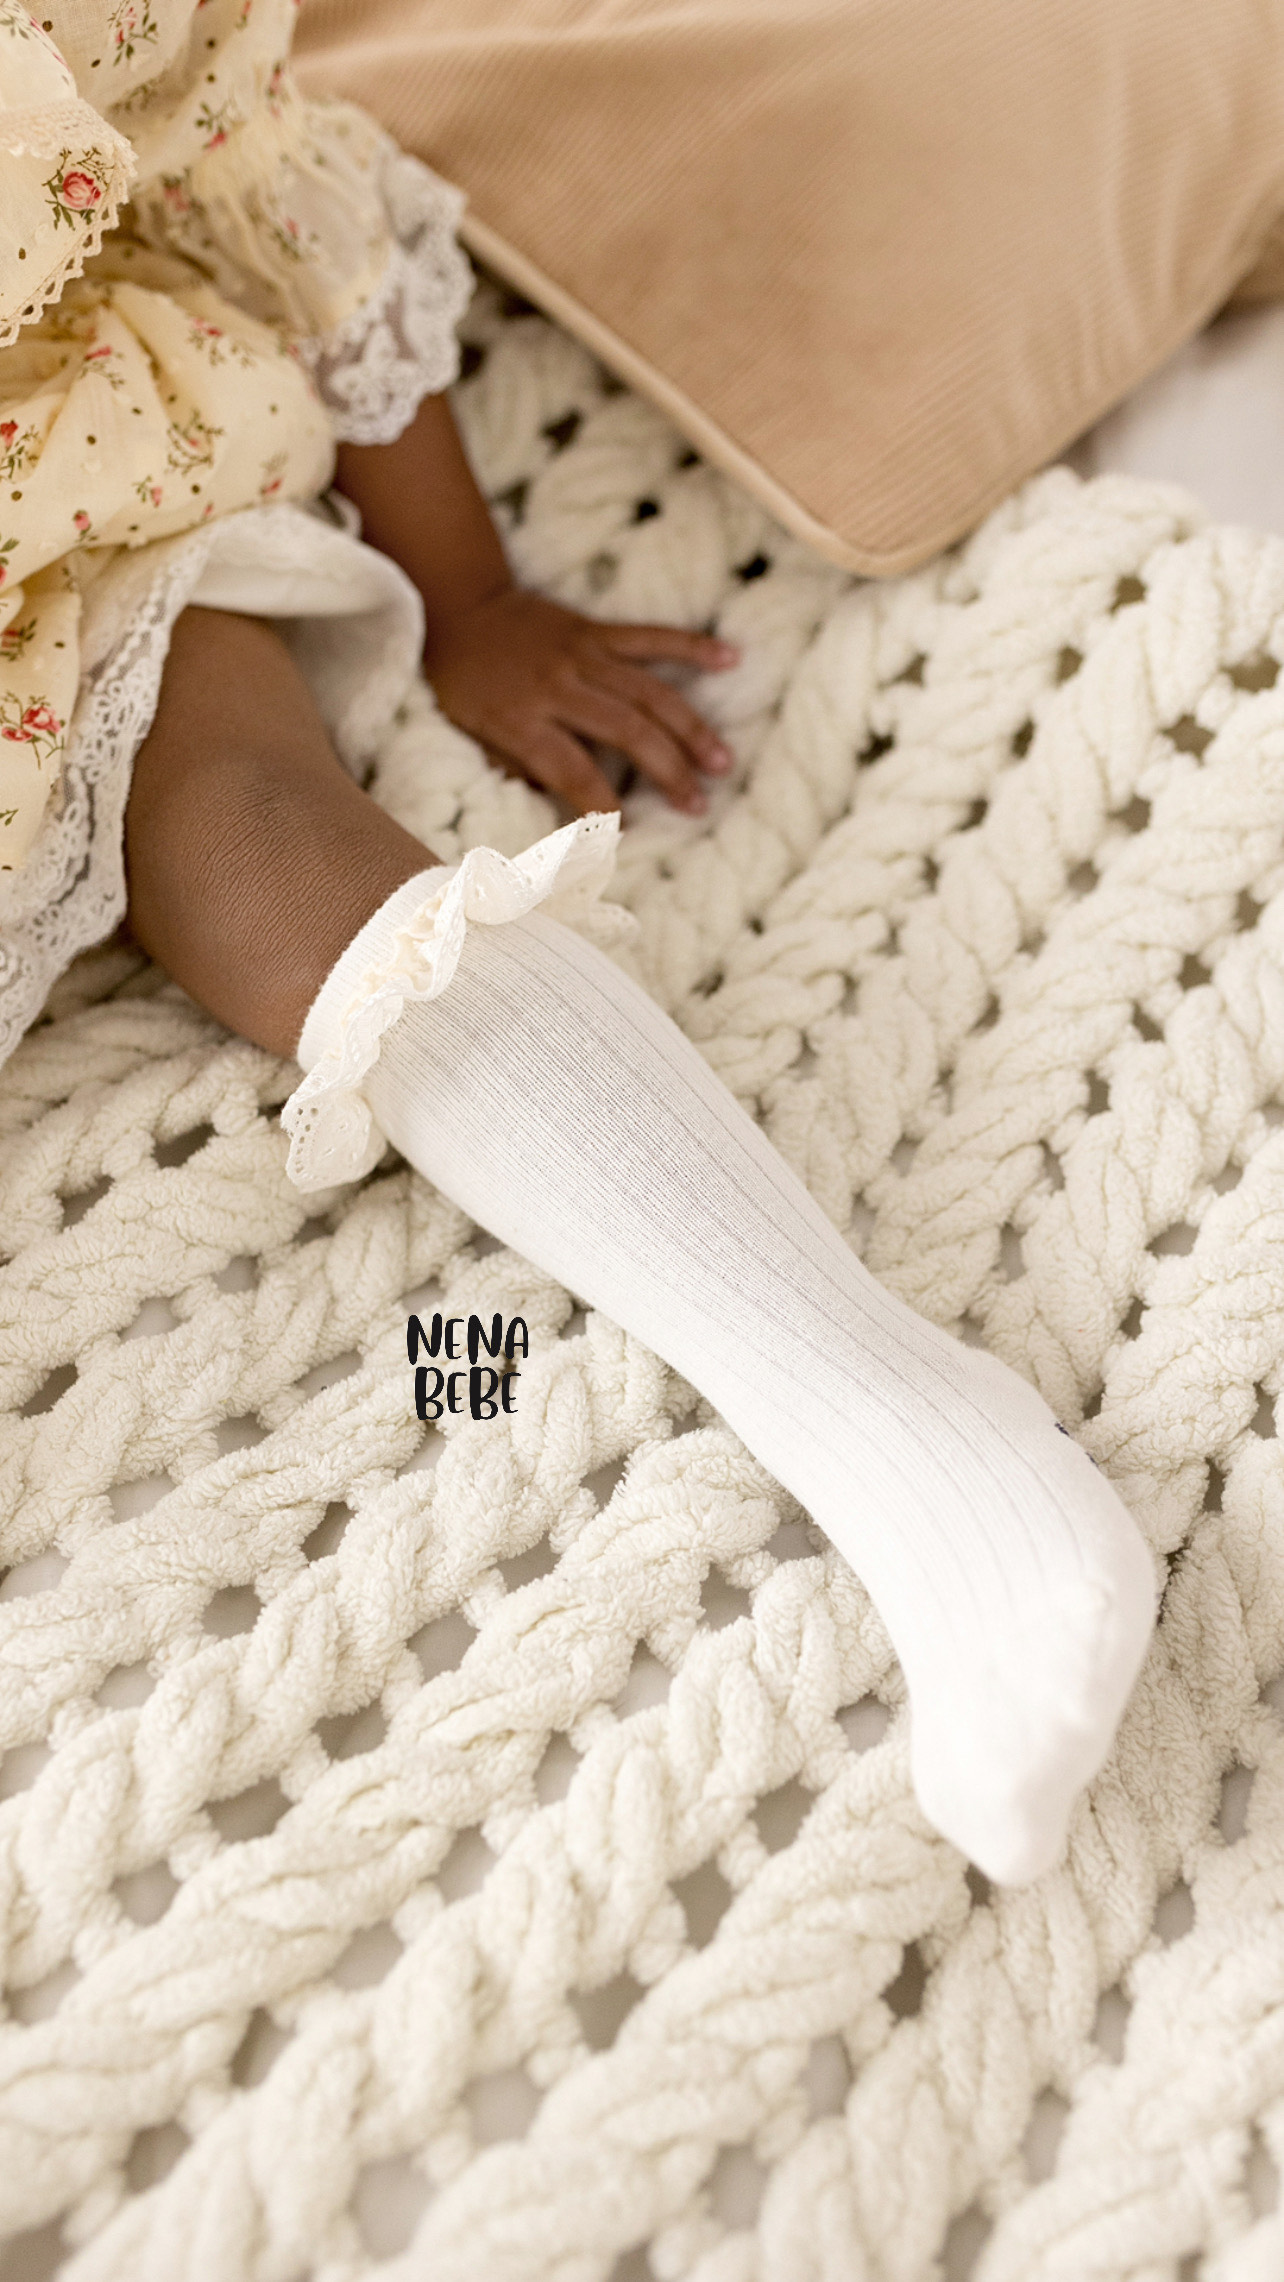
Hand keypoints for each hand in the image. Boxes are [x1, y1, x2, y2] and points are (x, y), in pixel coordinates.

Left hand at [422, 585, 739, 815]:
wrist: (459, 608)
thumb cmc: (465, 684)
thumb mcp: (476, 737)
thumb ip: (522, 769)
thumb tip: (567, 804)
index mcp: (520, 720)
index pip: (571, 770)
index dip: (601, 805)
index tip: (625, 835)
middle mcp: (557, 686)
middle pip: (626, 730)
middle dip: (667, 770)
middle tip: (698, 804)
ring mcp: (581, 654)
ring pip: (648, 691)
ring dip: (690, 728)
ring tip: (721, 762)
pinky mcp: (596, 630)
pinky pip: (650, 636)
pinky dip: (692, 646)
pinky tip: (730, 658)